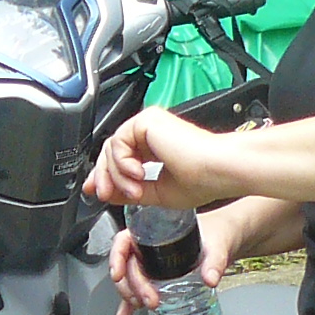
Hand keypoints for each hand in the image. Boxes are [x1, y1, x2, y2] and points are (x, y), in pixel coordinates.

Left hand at [85, 108, 243, 211]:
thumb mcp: (156, 193)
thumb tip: (106, 193)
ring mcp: (148, 124)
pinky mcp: (146, 120)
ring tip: (135, 190)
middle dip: (103, 177)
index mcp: (155, 147)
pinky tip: (138, 174)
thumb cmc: (201, 181)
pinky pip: (118, 141)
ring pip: (112, 149)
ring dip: (117, 175)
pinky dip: (122, 162)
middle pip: (111, 152)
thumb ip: (129, 191)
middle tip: (104, 195)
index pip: (120, 157)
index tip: (97, 192)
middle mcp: (151, 133)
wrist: (217, 170)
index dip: (105, 175)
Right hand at [104, 210, 239, 314]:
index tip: (119, 275)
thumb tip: (210, 279)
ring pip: (130, 280)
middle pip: (126, 266)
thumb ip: (214, 262)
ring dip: (129, 296)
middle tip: (148, 300)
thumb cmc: (219, 232)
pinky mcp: (158, 277)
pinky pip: (140, 289)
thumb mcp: (217, 245)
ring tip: (141, 307)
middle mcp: (148, 246)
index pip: (124, 241)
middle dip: (131, 286)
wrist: (228, 240)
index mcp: (153, 230)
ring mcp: (152, 263)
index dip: (116, 258)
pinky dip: (131, 304)